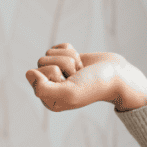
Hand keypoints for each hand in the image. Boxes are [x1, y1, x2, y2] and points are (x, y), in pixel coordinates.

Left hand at [25, 43, 146, 111]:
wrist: (118, 75)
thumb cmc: (95, 85)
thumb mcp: (68, 92)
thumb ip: (43, 88)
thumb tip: (28, 73)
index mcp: (48, 100)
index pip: (35, 75)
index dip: (55, 74)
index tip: (70, 82)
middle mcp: (50, 87)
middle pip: (42, 62)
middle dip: (64, 64)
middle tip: (78, 75)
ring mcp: (57, 72)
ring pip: (50, 53)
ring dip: (70, 58)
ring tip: (81, 70)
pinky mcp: (65, 59)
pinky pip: (59, 46)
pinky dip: (72, 50)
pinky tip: (81, 62)